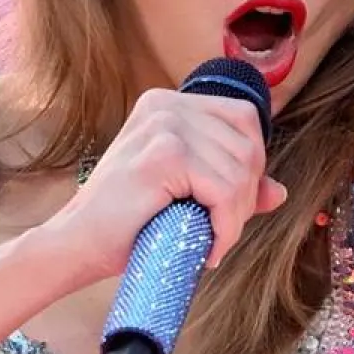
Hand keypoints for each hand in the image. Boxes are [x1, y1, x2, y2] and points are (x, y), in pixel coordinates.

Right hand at [37, 88, 287, 282]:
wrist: (76, 246)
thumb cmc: (126, 223)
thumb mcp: (185, 195)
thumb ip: (229, 185)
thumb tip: (278, 190)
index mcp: (169, 104)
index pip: (243, 119)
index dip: (252, 164)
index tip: (232, 206)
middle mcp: (166, 105)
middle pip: (248, 144)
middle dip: (246, 196)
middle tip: (223, 232)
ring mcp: (164, 125)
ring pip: (240, 170)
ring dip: (236, 218)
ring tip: (212, 242)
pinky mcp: (165, 154)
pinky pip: (224, 191)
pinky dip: (226, 227)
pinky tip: (209, 248)